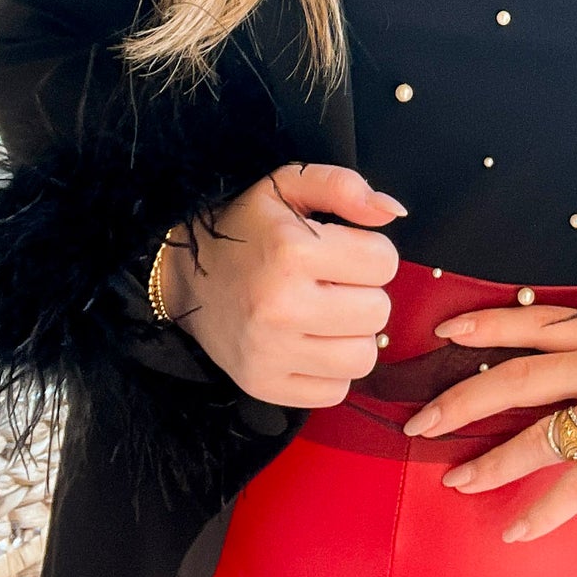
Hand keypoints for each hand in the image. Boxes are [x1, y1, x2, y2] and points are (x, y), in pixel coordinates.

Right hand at [160, 163, 403, 407]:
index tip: (344, 253)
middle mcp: (281, 306)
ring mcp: (270, 352)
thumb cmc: (244, 228)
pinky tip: (310, 343)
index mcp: (293, 251)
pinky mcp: (262, 385)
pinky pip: (334, 391)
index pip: (384, 262)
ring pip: (363, 358)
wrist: (184, 275)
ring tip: (326, 314)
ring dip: (353, 335)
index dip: (371, 253)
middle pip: (378, 311)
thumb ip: (343, 186)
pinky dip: (331, 370)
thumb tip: (392, 211)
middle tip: (334, 284)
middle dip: (364, 293)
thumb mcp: (287, 185)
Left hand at [400, 304, 576, 541]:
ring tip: (455, 480)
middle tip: (420, 421)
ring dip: (491, 460)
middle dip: (463, 399)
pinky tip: (514, 531)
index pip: (534, 321)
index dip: (488, 325)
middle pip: (516, 376)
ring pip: (537, 433)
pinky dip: (542, 511)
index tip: (447, 332)